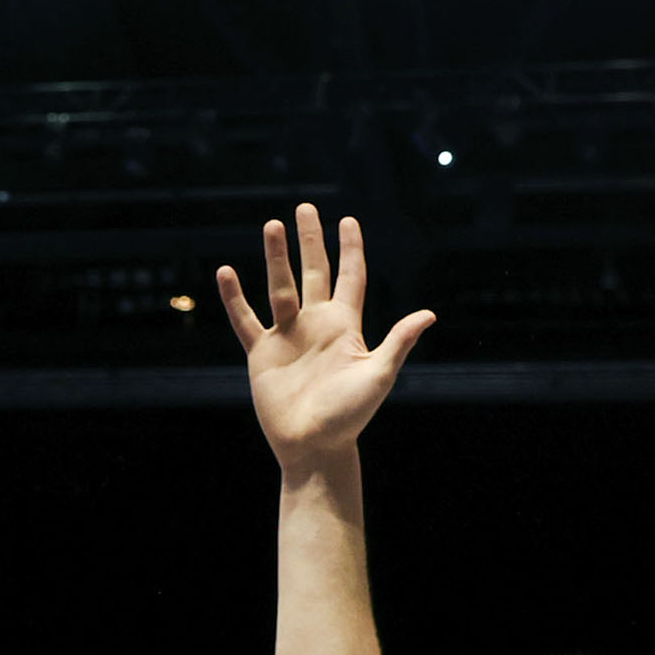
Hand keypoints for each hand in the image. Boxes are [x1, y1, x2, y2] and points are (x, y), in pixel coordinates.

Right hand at [215, 206, 433, 477]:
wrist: (314, 446)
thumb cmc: (350, 415)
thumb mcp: (379, 375)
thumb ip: (399, 342)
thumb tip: (429, 314)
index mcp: (346, 326)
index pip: (349, 277)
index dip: (350, 249)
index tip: (348, 221)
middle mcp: (316, 325)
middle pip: (313, 271)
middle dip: (310, 240)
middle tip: (304, 208)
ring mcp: (287, 337)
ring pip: (280, 286)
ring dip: (275, 256)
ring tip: (271, 225)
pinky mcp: (262, 354)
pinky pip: (245, 320)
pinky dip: (235, 297)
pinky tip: (226, 272)